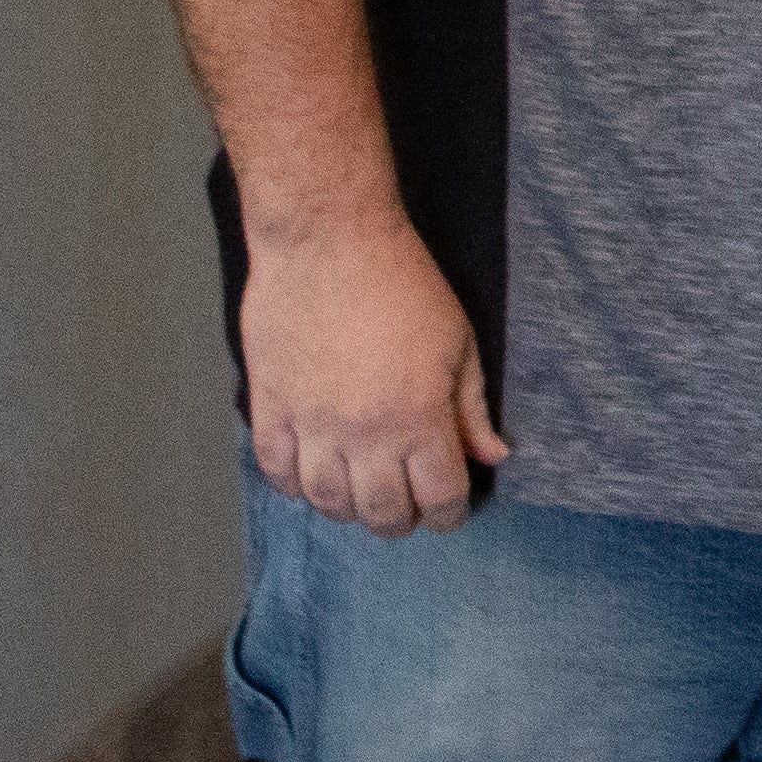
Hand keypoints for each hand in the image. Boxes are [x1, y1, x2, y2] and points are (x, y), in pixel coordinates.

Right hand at [238, 208, 506, 534]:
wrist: (329, 240)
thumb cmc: (402, 282)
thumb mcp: (459, 343)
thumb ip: (471, 408)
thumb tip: (491, 456)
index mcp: (419, 419)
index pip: (439, 496)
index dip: (450, 514)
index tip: (449, 511)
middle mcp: (364, 433)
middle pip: (382, 511)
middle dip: (401, 521)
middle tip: (406, 511)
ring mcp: (312, 423)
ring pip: (327, 501)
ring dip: (348, 511)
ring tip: (360, 498)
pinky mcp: (271, 405)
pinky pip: (276, 470)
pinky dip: (293, 485)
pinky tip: (310, 477)